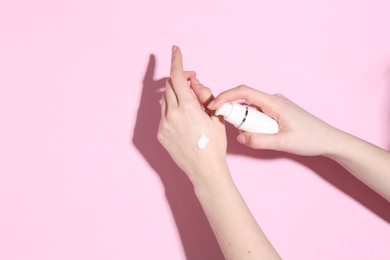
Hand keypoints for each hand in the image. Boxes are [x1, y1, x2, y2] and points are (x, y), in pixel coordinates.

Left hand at [158, 46, 226, 184]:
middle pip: (170, 86)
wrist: (205, 170)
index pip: (178, 76)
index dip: (176, 60)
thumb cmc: (214, 144)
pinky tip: (183, 119)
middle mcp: (172, 114)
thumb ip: (204, 96)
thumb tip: (194, 84)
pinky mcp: (161, 134)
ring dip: (175, 95)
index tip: (175, 50)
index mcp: (188, 107)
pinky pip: (163, 114)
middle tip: (192, 82)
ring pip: (165, 100)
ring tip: (189, 104)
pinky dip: (172, 110)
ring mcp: (164, 125)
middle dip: (180, 79)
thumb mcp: (215, 116)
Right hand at [208, 85, 338, 155]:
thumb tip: (240, 137)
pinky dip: (254, 123)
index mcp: (274, 102)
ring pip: (252, 109)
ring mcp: (275, 105)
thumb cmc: (310, 139)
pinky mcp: (277, 112)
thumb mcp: (283, 143)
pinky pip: (259, 114)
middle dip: (236, 114)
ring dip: (247, 121)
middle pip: (245, 101)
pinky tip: (264, 135)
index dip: (226, 96)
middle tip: (239, 131)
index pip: (244, 92)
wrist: (328, 139)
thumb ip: (259, 141)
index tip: (214, 106)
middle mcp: (273, 100)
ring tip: (259, 137)